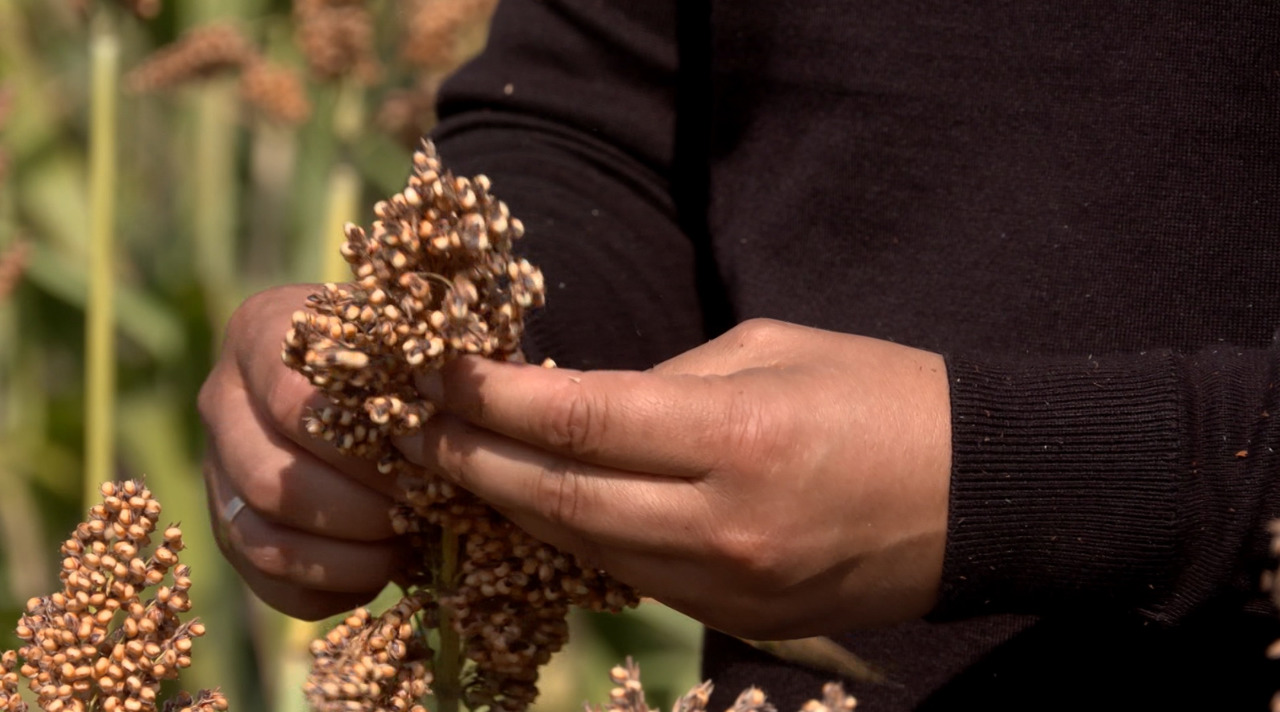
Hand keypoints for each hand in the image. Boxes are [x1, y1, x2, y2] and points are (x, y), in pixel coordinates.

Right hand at [198, 285, 407, 619]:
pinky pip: (266, 578)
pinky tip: (379, 572)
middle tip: (421, 514)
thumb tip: (458, 404)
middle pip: (273, 479)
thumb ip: (428, 363)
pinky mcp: (229, 526)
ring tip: (405, 546)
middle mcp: (223, 399)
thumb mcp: (412, 336)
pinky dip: (328, 587)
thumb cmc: (401, 350)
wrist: (372, 373)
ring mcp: (217, 467)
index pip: (295, 404)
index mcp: (262, 334)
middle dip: (359, 511)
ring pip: (262, 536)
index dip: (363, 448)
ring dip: (345, 557)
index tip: (424, 465)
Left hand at [393, 319, 950, 638]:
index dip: (492, 397)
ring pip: (586, 549)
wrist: (984, 496)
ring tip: (462, 468)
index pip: (578, 418)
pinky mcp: (742, 620)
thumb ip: (671, 378)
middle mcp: (723, 524)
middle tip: (413, 431)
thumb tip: (586, 401)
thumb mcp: (775, 349)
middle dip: (474, 460)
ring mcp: (731, 586)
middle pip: (559, 498)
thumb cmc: (885, 396)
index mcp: (737, 436)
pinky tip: (546, 511)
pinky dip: (581, 543)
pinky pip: (636, 579)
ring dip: (516, 507)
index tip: (435, 374)